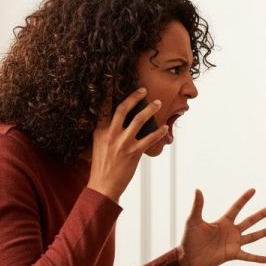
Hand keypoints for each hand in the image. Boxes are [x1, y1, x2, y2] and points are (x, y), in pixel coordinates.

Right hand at [88, 88, 167, 202]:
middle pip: (123, 109)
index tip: (111, 79)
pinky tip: (165, 128)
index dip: (108, 92)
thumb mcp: (100, 144)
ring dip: (150, 110)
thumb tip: (120, 120)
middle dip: (134, 97)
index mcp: (100, 130)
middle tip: (144, 90)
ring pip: (138, 121)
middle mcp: (110, 134)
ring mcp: (122, 143)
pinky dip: (159, 133)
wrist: (102, 186)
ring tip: (158, 104)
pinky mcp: (133, 153)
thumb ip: (108, 131)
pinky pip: (149, 139)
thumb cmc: (103, 166)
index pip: (104, 107)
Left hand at [178, 188, 265, 265]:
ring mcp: (233, 243)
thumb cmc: (189, 239)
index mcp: (223, 222)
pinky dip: (257, 258)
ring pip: (253, 236)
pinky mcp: (232, 254)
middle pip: (249, 221)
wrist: (188, 258)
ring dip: (264, 232)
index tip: (253, 190)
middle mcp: (231, 231)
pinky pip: (248, 256)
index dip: (244, 199)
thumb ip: (197, 206)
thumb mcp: (193, 221)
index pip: (236, 208)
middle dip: (261, 214)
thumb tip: (198, 190)